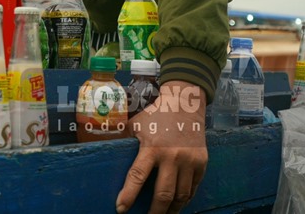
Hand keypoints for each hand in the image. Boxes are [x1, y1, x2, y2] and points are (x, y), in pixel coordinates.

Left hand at [117, 80, 207, 213]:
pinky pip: (193, 188)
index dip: (128, 195)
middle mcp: (172, 156)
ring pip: (181, 195)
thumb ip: (124, 141)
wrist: (185, 101)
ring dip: (172, 210)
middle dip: (155, 212)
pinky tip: (177, 204)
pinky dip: (185, 199)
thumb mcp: (135, 124)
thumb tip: (103, 151)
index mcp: (152, 147)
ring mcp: (189, 161)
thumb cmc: (156, 113)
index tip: (121, 209)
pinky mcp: (201, 162)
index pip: (137, 176)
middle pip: (163, 194)